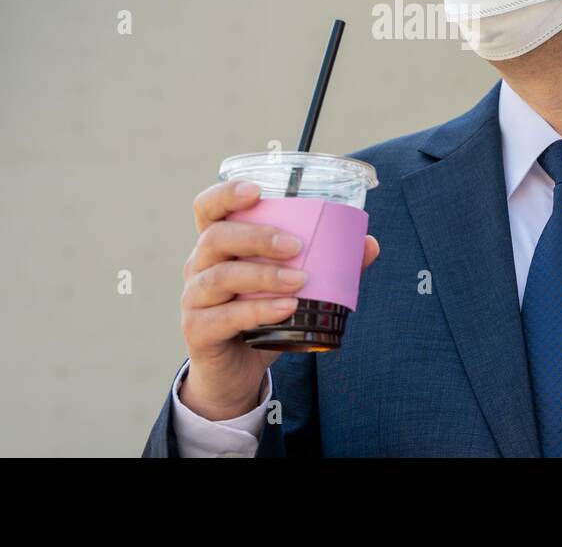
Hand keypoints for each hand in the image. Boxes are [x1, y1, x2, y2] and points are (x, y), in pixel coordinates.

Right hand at [178, 179, 379, 420]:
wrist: (235, 371)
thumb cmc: (261, 317)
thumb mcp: (288, 287)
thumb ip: (325, 264)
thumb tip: (368, 244)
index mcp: (217, 245)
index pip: (208, 208)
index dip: (226, 194)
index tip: (257, 190)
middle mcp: (198, 266)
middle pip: (216, 237)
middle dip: (257, 236)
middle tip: (297, 245)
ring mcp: (193, 298)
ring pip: (220, 276)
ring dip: (264, 275)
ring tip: (300, 280)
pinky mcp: (197, 330)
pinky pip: (225, 316)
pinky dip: (258, 310)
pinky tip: (286, 308)